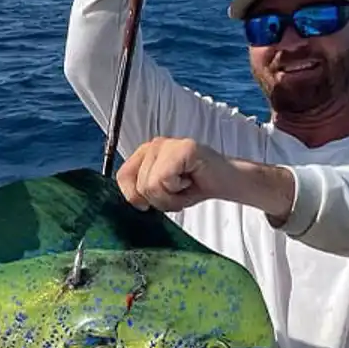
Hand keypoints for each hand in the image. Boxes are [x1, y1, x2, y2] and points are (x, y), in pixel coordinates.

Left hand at [116, 136, 235, 212]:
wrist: (226, 182)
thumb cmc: (193, 187)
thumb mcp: (159, 194)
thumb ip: (140, 194)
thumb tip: (128, 203)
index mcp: (144, 154)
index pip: (122, 177)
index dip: (135, 196)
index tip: (153, 201)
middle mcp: (153, 146)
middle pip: (139, 186)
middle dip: (160, 200)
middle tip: (178, 192)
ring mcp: (167, 144)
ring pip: (150, 185)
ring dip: (170, 197)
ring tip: (184, 186)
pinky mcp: (183, 148)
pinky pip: (165, 179)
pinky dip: (179, 190)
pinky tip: (190, 180)